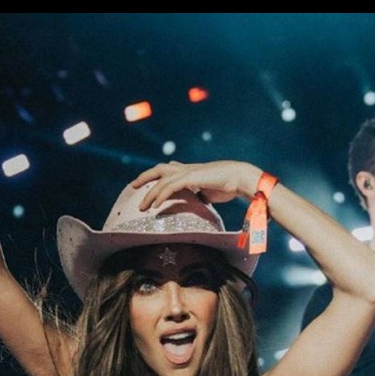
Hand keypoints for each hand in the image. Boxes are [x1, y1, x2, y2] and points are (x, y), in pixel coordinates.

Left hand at [131, 161, 261, 209]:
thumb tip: (198, 202)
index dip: (157, 176)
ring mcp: (188, 171)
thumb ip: (200, 194)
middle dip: (145, 177)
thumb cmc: (231, 186)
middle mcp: (188, 168)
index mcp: (192, 170)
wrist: (241, 178)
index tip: (147, 185)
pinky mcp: (191, 177)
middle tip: (133, 186)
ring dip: (150, 193)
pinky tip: (155, 206)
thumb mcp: (210, 191)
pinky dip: (161, 196)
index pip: (170, 169)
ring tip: (141, 206)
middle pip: (160, 169)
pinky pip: (170, 187)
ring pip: (161, 179)